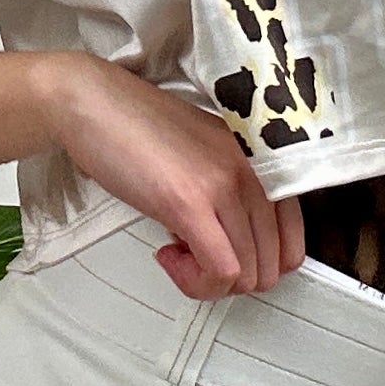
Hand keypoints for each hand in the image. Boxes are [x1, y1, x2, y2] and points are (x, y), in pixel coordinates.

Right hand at [40, 55, 305, 298]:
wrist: (92, 103)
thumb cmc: (137, 127)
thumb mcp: (205, 156)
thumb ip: (230, 193)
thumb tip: (235, 245)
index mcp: (261, 159)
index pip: (293, 240)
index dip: (256, 264)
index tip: (221, 254)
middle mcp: (254, 171)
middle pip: (272, 266)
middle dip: (232, 279)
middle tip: (193, 257)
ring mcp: (225, 186)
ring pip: (246, 275)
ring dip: (207, 281)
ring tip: (175, 254)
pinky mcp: (190, 203)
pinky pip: (219, 272)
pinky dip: (195, 282)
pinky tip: (167, 255)